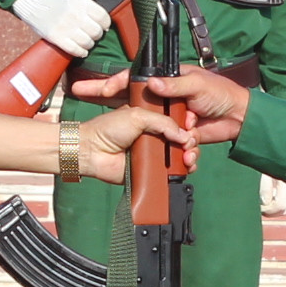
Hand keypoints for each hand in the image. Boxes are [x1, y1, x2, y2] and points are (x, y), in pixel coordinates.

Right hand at [13, 0, 111, 58]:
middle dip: (97, 35)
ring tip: (86, 41)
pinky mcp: (57, 38)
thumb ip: (89, 2)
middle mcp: (75, 14)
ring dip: (89, 44)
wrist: (34, 4)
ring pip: (88, 43)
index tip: (103, 26)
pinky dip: (81, 52)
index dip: (105, 24)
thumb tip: (107, 10)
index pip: (103, 17)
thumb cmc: (56, 0)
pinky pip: (76, 50)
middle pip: (96, 32)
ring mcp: (66, 27)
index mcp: (81, 2)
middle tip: (93, 34)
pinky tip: (81, 49)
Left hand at [66, 105, 193, 183]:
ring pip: (180, 155)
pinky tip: (186, 166)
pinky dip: (182, 169)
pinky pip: (171, 171)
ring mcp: (155, 153)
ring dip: (190, 155)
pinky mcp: (153, 170)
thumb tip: (185, 136)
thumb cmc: (109, 128)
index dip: (187, 123)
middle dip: (191, 140)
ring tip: (188, 155)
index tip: (192, 125)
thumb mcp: (138, 115)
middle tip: (190, 143)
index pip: (177, 119)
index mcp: (153, 118)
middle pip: (183, 138)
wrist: (93, 151)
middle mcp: (156, 135)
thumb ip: (164, 122)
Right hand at [143, 68, 254, 144]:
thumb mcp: (196, 85)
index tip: (144, 107)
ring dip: (176, 139)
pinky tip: (189, 151)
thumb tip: (150, 83)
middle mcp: (174, 101)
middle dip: (163, 124)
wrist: (240, 117)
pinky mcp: (188, 135)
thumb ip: (173, 85)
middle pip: (156, 114)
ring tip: (188, 139)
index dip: (147, 98)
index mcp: (174, 82)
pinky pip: (180, 145)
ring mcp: (181, 119)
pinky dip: (185, 150)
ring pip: (167, 132)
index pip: (153, 89)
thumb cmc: (221, 93)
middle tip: (172, 128)